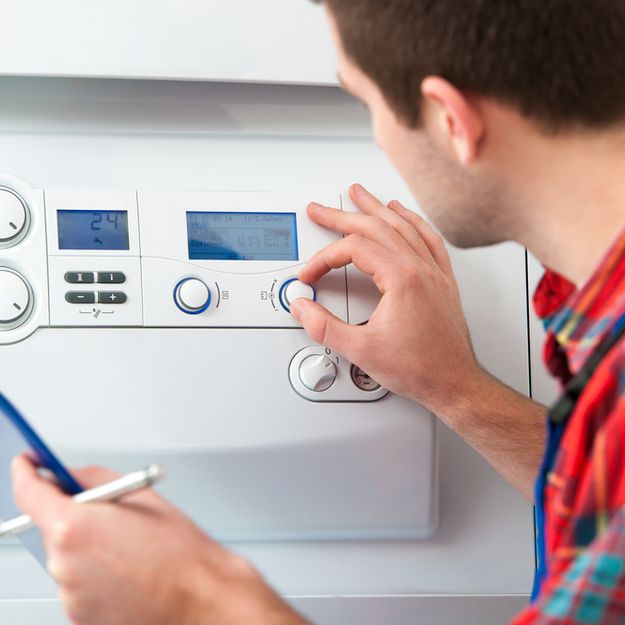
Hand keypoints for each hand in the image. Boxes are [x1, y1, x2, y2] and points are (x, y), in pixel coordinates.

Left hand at [12, 455, 307, 624]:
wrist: (198, 598)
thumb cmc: (177, 549)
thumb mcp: (139, 493)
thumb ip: (92, 478)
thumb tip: (65, 476)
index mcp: (73, 528)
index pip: (29, 492)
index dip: (27, 472)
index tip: (28, 463)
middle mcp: (62, 564)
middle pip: (50, 525)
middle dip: (73, 513)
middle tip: (109, 511)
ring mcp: (68, 595)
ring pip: (65, 554)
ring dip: (86, 545)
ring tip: (128, 547)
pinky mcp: (78, 616)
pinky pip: (77, 581)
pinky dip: (94, 571)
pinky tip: (127, 569)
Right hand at [291, 183, 481, 421]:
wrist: (455, 383)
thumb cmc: (420, 368)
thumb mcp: (361, 351)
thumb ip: (324, 327)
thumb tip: (303, 308)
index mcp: (402, 279)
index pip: (354, 249)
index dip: (324, 259)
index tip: (311, 276)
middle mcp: (420, 269)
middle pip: (376, 227)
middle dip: (342, 216)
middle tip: (321, 209)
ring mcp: (434, 272)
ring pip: (403, 226)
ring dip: (376, 208)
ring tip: (359, 195)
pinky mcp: (442, 281)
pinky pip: (427, 238)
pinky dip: (411, 221)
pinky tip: (403, 214)